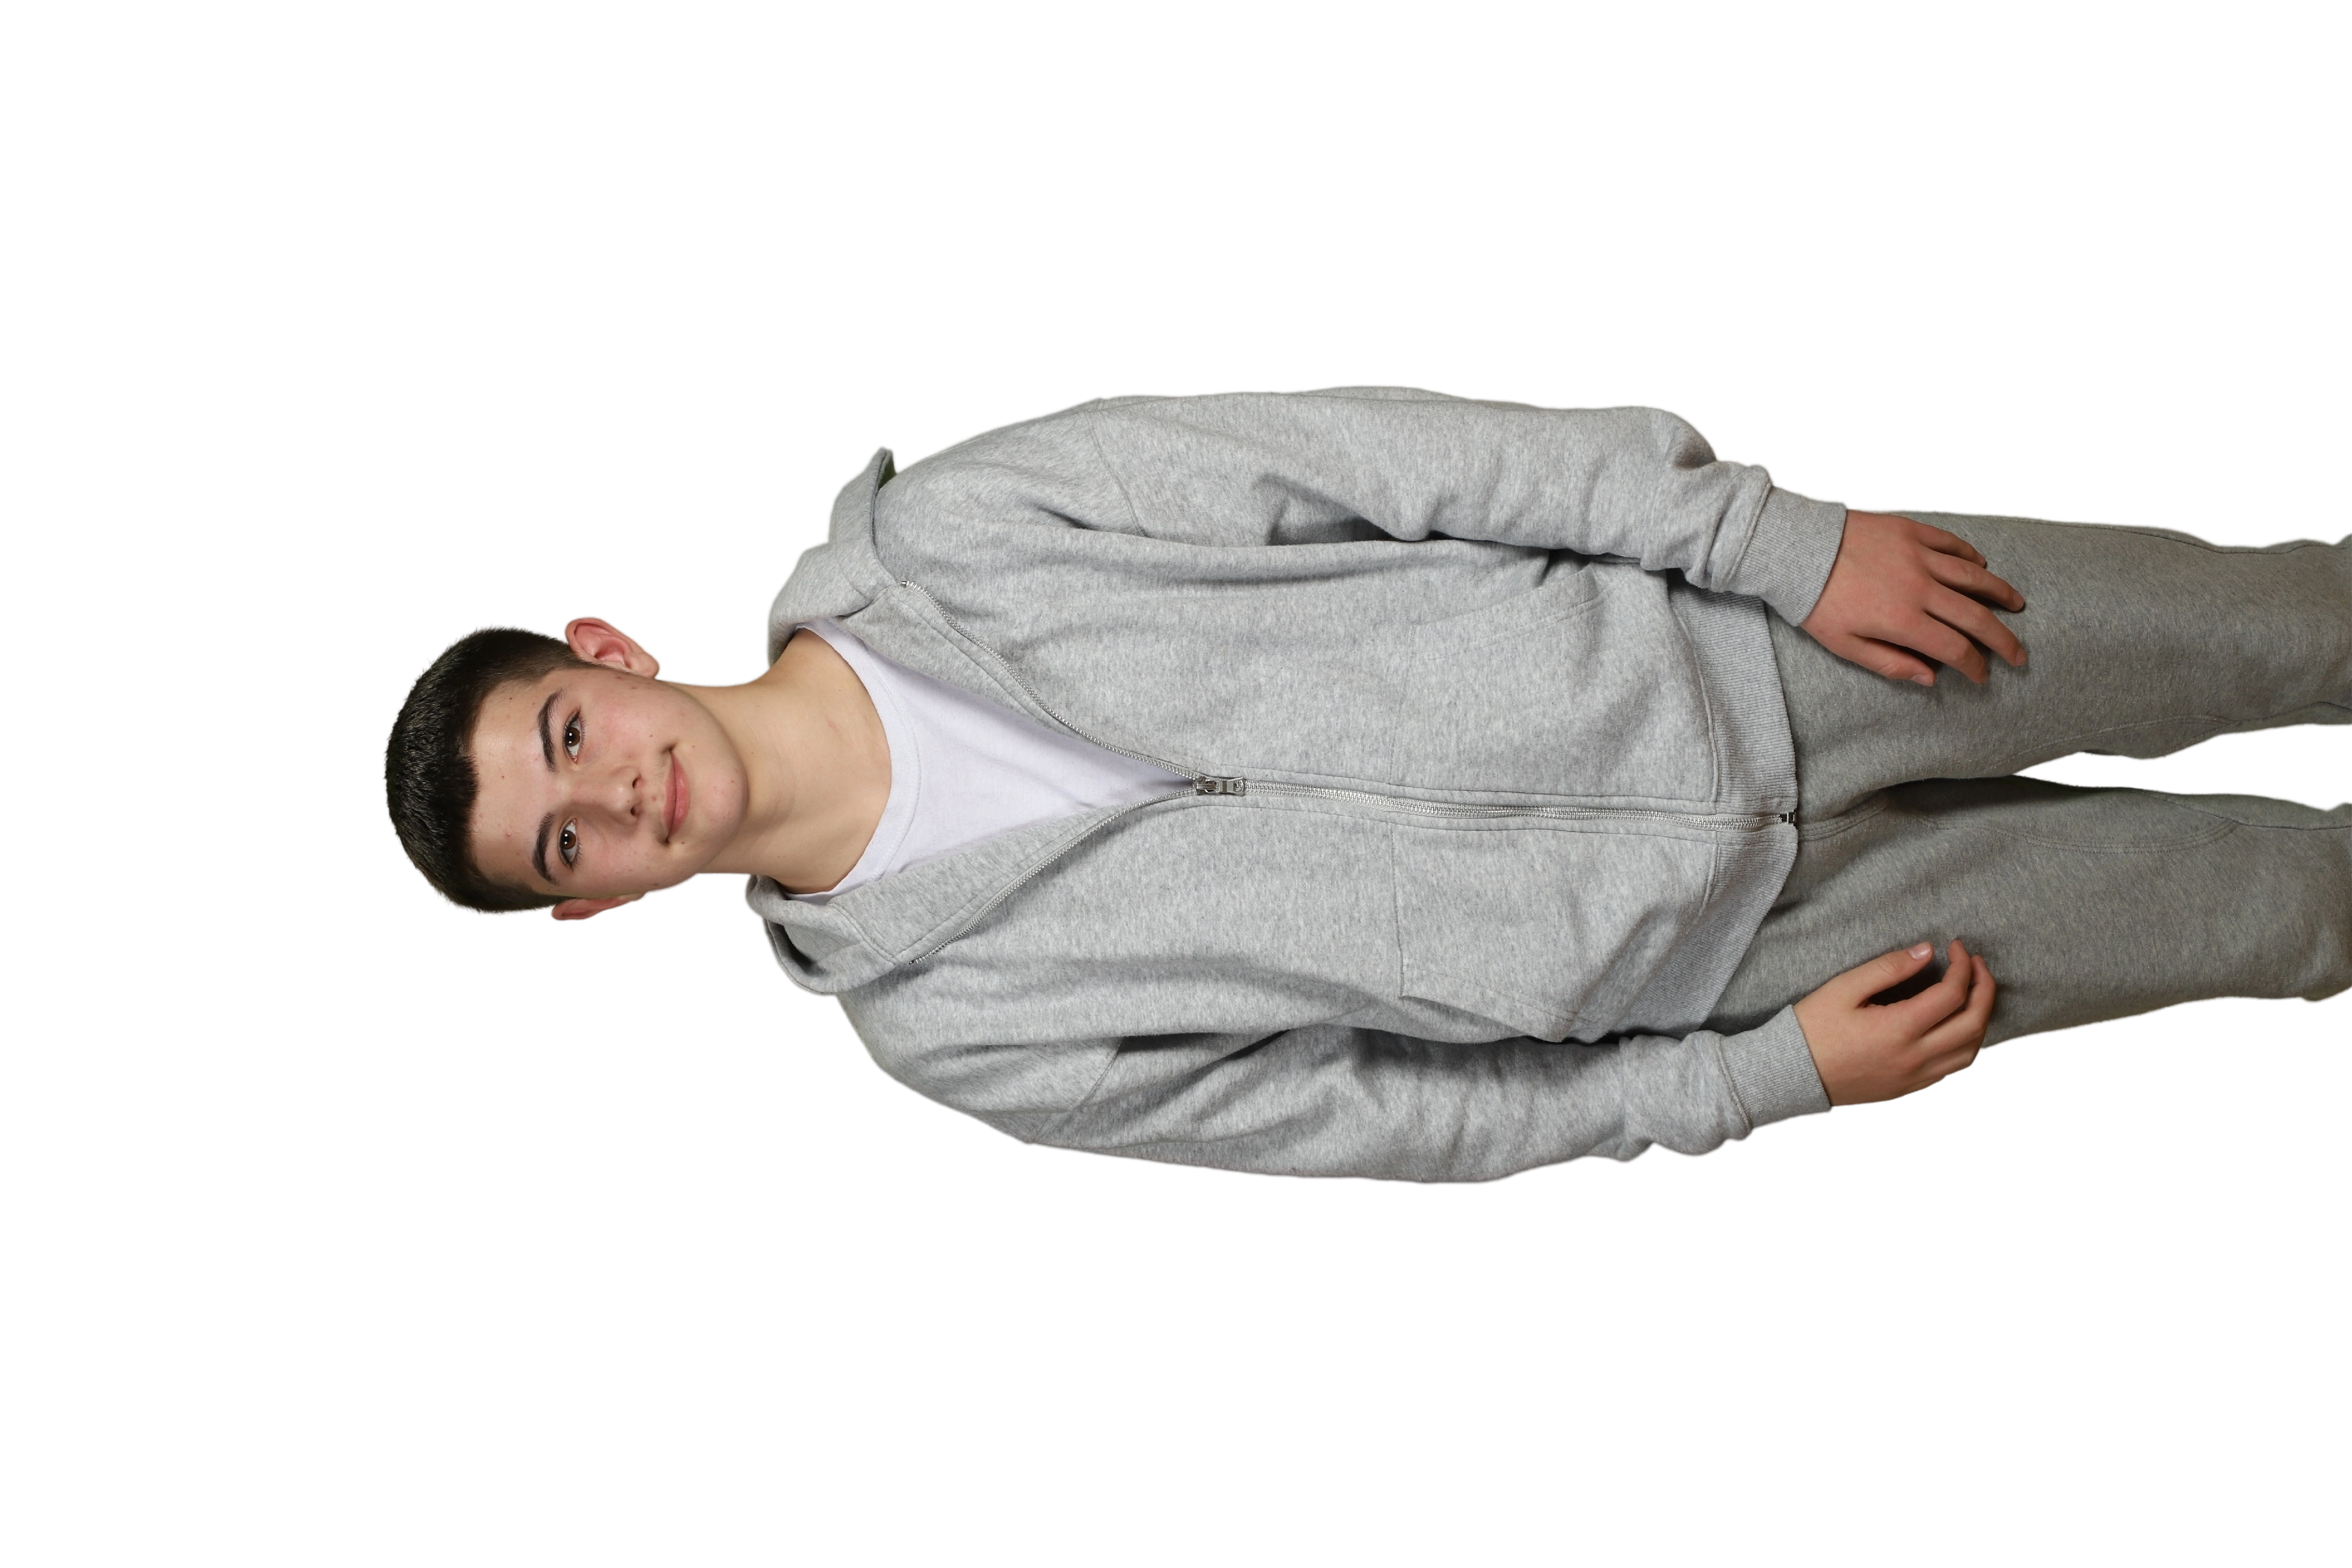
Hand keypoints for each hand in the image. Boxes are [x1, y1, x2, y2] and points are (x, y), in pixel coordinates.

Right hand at [1793, 938, 1996, 1105]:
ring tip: (1971, 993)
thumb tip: (1927, 951)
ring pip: (1970, 1049)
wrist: (1790, 1074)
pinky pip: (1954, 1066)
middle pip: (1973, 1022)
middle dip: (1984, 988)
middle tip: (1976, 965)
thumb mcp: (1843, 988)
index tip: (1955, 947)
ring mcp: (1915, 1076)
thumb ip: (1888, 967)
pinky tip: (1956, 1024)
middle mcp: (1915, 1057)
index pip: (1953, 994)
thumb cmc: (1812, 1028)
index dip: (1962, 965)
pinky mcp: (1910, 1087)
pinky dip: (1966, 1042)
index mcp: (1899, 1029)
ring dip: (1980, 1018)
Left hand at [1800, 509, 2028, 686]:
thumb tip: (1930, 678)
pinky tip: (1982, 565)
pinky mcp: (1911, 531)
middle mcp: (1919, 587)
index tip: (1982, 676)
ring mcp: (1918, 556)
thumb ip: (1889, 663)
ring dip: (1999, 593)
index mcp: (1902, 620)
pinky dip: (1971, 556)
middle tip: (2019, 654)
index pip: (1955, 649)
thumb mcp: (1843, 644)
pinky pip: (1952, 544)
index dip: (1975, 666)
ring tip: (2016, 605)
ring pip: (1973, 576)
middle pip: (1975, 616)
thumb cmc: (1815, 601)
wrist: (1796, 549)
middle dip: (2002, 639)